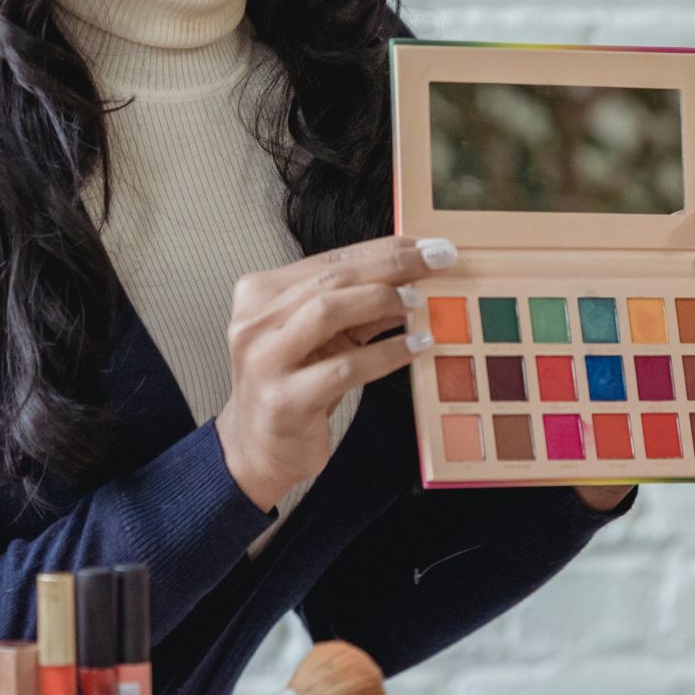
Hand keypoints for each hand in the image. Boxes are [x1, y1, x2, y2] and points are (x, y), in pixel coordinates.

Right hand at [218, 235, 454, 511]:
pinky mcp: (284, 400)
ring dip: (382, 300)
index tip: (430, 245)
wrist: (257, 449)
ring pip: (328, 311)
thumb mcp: (325, 338)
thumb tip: (416, 277)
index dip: (384, 249)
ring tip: (420, 301)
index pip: (331, 260)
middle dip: (392, 264)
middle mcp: (255, 321)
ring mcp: (265, 361)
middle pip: (331, 279)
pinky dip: (386, 353)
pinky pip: (344, 367)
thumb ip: (360, 307)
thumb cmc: (295, 384)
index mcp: (260, 293)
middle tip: (440, 260)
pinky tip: (417, 346)